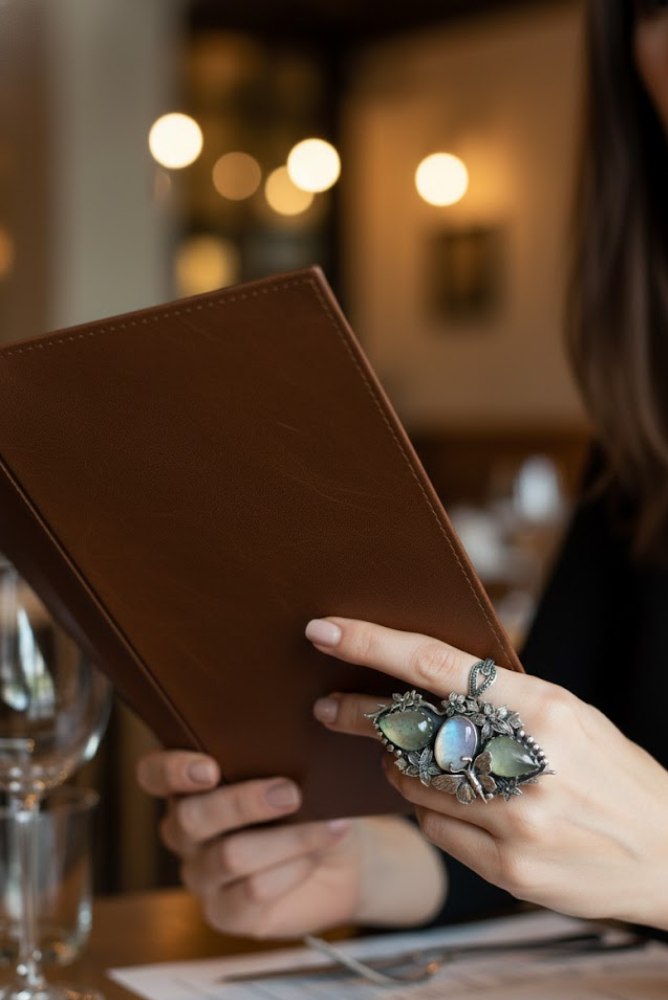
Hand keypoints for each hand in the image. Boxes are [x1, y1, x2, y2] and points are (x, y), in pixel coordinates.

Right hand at [136, 750, 445, 937]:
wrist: (344, 855)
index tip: (209, 767)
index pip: (153, 774)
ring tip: (326, 824)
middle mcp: (186, 830)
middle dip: (245, 803)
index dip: (171, 771)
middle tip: (291, 791)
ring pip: (228, 856)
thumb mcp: (297, 768)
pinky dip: (291, 870)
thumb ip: (276, 752)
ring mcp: (203, 874)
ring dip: (286, 838)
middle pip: (191, 818)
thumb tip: (283, 732)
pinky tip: (316, 855)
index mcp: (190, 785)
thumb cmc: (314, 799)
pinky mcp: (225, 912)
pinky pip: (250, 894)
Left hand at [307, 617, 667, 931]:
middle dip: (358, 715)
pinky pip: (435, 829)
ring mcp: (514, 821)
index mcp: (542, 709)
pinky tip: (454, 802)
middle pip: (409, 729)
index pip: (436, 665)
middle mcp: (524, 763)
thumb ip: (503, 700)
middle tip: (326, 707)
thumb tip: (425, 681)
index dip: (373, 644)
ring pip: (413, 784)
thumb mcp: (570, 716)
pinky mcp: (507, 868)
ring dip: (400, 767)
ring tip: (411, 759)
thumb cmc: (612, 774)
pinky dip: (431, 811)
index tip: (327, 631)